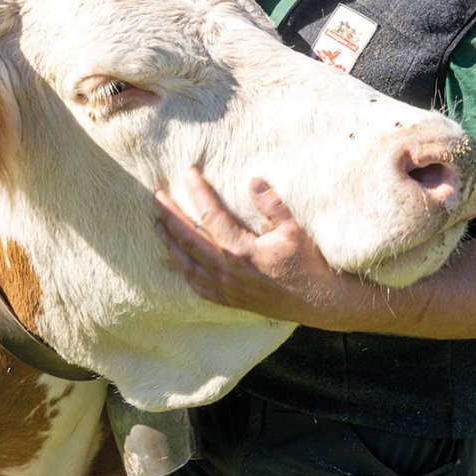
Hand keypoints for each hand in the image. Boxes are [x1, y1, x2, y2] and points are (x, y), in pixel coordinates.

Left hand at [154, 167, 372, 328]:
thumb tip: (252, 181)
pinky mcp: (230, 301)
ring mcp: (227, 289)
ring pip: (187, 264)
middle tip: (157, 197)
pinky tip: (178, 262)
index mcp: (241, 251)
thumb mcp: (294, 229)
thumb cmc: (308, 264)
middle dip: (170, 216)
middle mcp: (227, 271)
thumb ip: (271, 205)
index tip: (188, 173)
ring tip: (158, 226)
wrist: (319, 302)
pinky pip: (198, 287)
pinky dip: (184, 272)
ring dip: (170, 243)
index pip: (210, 216)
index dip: (197, 193)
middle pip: (188, 240)